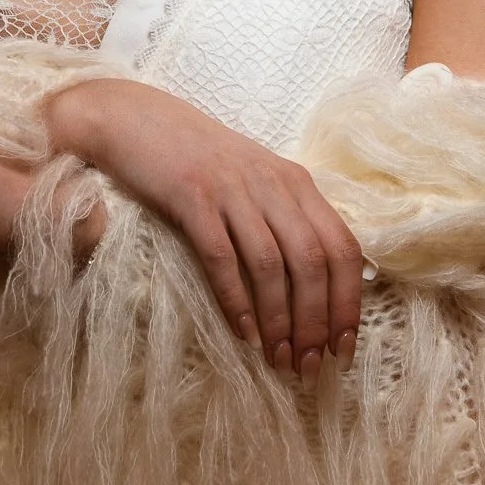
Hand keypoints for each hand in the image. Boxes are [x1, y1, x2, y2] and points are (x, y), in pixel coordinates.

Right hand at [42, 78, 364, 389]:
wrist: (136, 120)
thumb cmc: (197, 159)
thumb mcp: (255, 182)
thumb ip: (286, 218)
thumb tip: (317, 284)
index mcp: (296, 182)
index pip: (343, 247)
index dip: (348, 301)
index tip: (344, 346)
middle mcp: (272, 184)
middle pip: (313, 261)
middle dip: (318, 321)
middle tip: (310, 365)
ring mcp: (232, 189)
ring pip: (273, 264)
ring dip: (281, 319)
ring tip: (280, 360)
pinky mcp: (192, 197)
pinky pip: (222, 257)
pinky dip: (237, 301)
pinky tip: (244, 334)